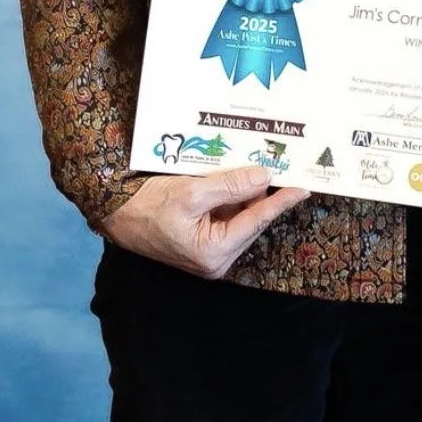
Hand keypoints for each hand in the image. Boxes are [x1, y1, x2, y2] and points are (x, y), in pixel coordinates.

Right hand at [101, 168, 309, 279]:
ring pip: (242, 214)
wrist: (116, 211)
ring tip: (259, 163)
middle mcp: (216, 258)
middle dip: (265, 192)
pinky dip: (235, 194)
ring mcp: (210, 250)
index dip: (282, 201)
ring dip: (248, 191)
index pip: (258, 220)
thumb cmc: (149, 204)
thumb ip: (231, 185)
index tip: (306, 186)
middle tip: (283, 164)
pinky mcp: (203, 239)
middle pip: (252, 218)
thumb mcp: (192, 191)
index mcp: (214, 253)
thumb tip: (265, 177)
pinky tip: (238, 174)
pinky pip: (228, 214)